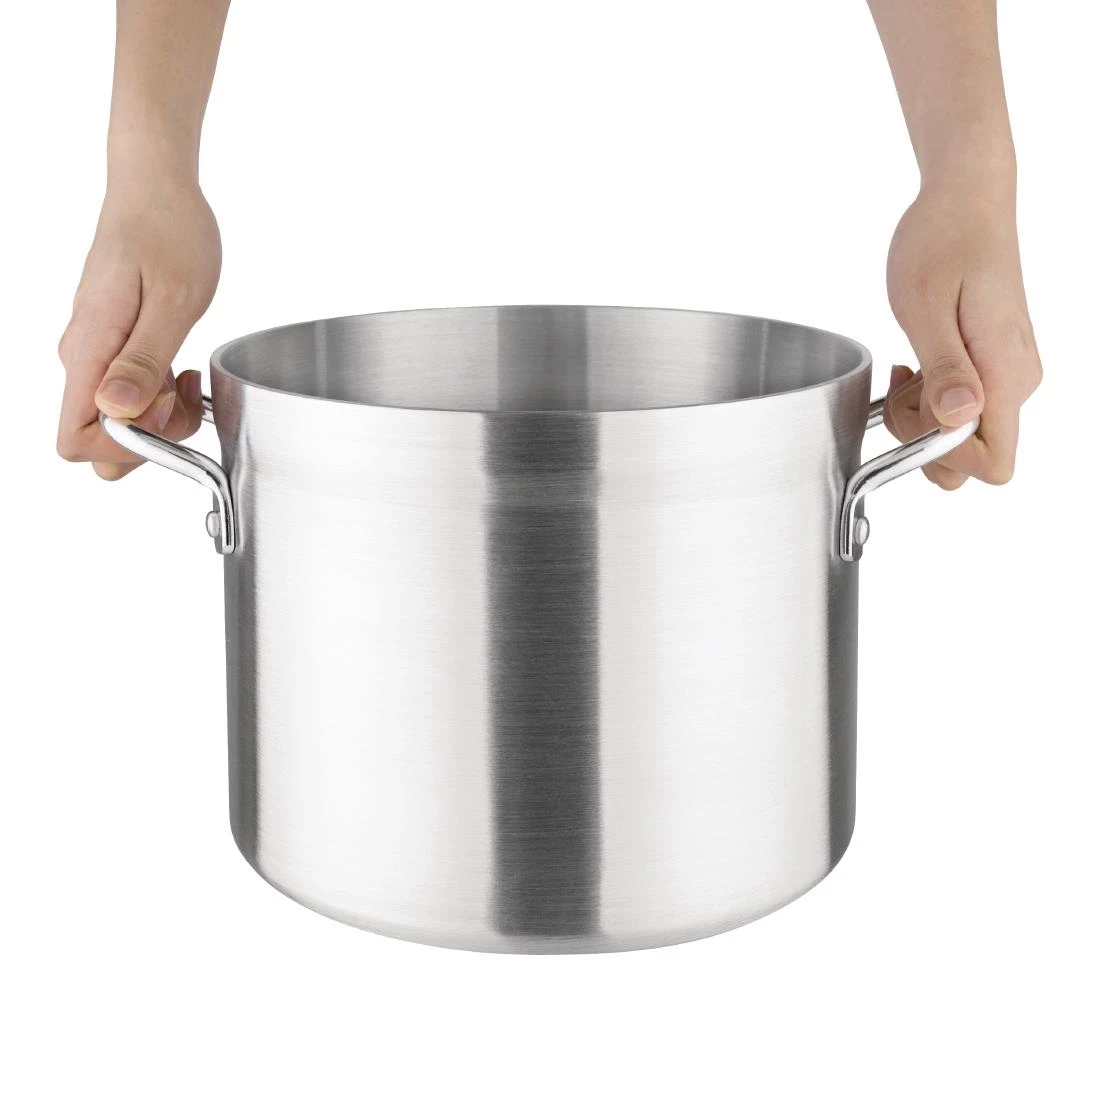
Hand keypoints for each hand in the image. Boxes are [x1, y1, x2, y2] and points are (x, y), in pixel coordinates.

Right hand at [57, 175, 220, 478]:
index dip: (123, 448)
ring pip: (119, 421)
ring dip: (162, 416)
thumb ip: (143, 360)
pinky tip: (182, 370)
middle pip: (99, 440)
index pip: (75, 437)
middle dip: (150, 438)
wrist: (156, 188)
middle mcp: (84, 358)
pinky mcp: (113, 348)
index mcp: (89, 349)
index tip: (163, 418)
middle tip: (183, 397)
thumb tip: (115, 410)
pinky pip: (131, 397)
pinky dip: (162, 397)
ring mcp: (97, 354)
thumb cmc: (168, 232)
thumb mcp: (172, 300)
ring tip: (188, 377)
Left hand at [884, 177, 1041, 487]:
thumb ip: (943, 369)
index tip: (913, 418)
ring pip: (960, 433)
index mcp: (1006, 373)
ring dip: (920, 415)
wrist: (966, 197)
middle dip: (924, 439)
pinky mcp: (990, 365)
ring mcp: (1004, 374)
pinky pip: (957, 407)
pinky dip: (926, 398)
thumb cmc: (943, 240)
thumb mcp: (925, 306)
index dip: (945, 457)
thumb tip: (956, 418)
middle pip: (972, 455)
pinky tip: (912, 366)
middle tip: (901, 390)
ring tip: (905, 369)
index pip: (994, 463)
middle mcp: (1014, 381)